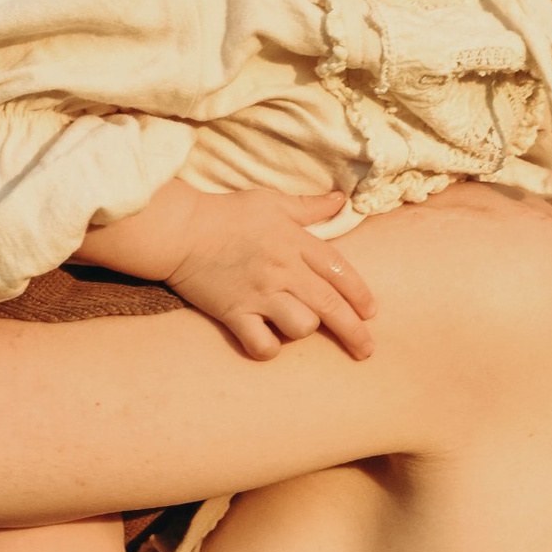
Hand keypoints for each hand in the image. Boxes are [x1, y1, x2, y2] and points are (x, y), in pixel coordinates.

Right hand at [91, 181, 375, 361]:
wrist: (179, 229)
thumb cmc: (226, 213)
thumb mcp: (272, 202)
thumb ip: (309, 206)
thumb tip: (342, 199)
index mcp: (295, 242)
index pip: (341, 271)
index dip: (361, 294)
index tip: (371, 312)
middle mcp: (283, 270)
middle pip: (331, 306)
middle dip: (355, 332)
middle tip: (366, 351)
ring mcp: (259, 293)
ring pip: (301, 326)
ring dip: (304, 330)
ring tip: (297, 328)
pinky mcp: (233, 312)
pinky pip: (261, 344)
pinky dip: (268, 349)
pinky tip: (268, 343)